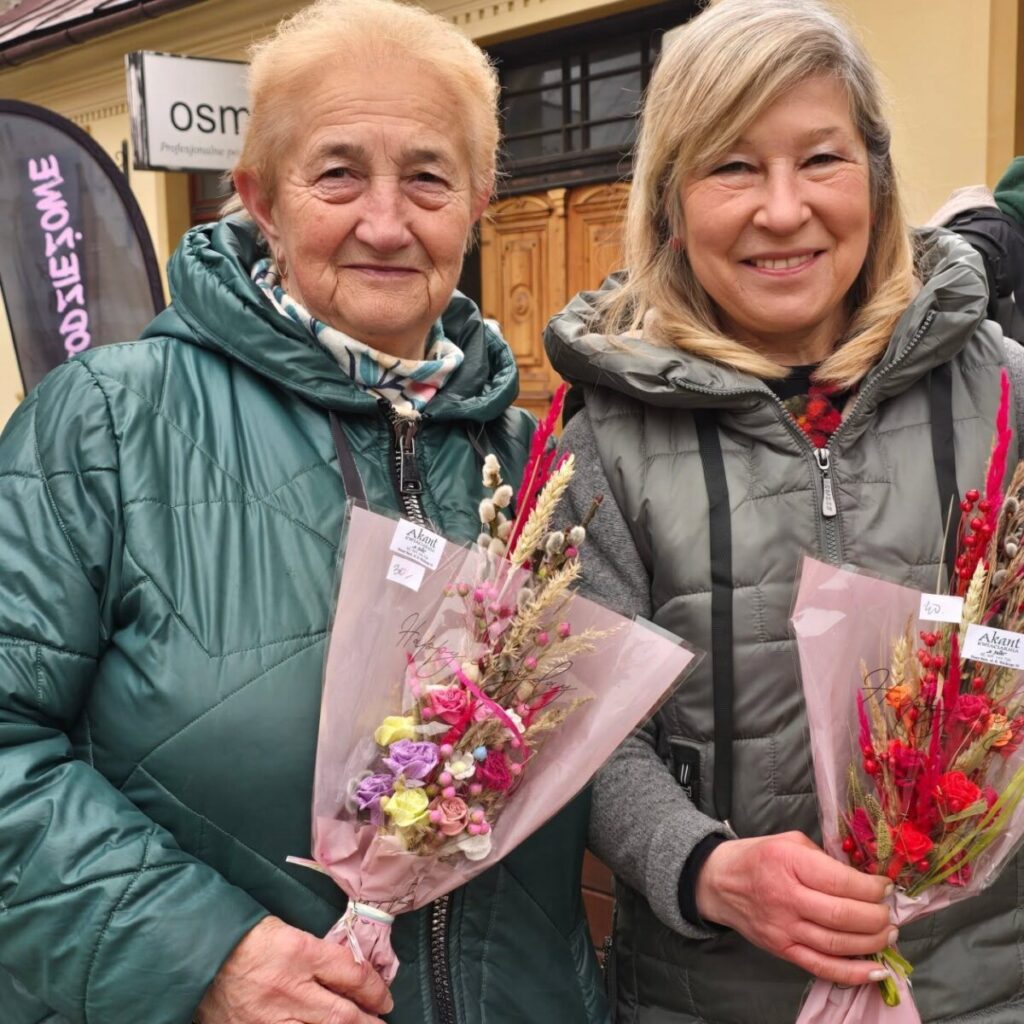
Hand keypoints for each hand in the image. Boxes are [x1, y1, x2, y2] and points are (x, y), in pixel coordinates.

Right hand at [195, 916, 392, 1023]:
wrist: (201, 954)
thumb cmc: (250, 940)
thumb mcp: (291, 935)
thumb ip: (320, 956)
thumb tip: (352, 977)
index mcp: (300, 953)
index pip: (350, 974)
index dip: (375, 989)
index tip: (385, 998)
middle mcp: (289, 989)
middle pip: (341, 1016)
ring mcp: (269, 1018)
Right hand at [695, 831, 894, 985]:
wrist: (718, 882)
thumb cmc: (757, 857)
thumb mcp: (789, 841)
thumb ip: (824, 858)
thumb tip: (862, 878)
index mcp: (788, 861)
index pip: (840, 881)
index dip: (872, 888)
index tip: (886, 887)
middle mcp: (786, 896)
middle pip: (843, 915)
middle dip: (877, 917)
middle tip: (889, 913)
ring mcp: (783, 928)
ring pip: (837, 943)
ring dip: (872, 942)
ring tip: (888, 934)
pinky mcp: (782, 950)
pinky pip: (822, 967)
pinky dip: (853, 973)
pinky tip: (876, 970)